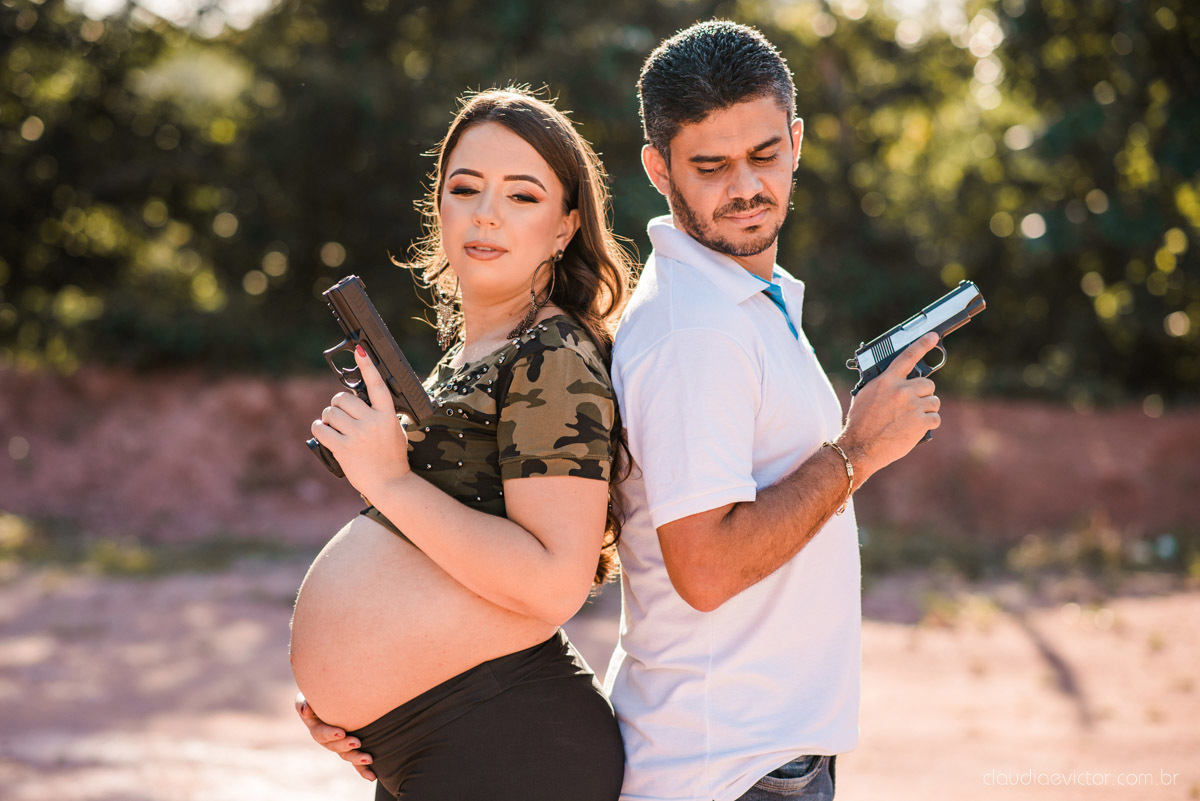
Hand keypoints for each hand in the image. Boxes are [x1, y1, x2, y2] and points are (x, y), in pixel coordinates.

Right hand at [295, 692, 375, 780]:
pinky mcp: (351, 748)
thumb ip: (305, 702)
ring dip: (357, 758)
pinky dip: (363, 769)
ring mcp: (339, 745)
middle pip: (334, 746)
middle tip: (357, 743)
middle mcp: (327, 739)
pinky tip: (372, 776)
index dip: (330, 734)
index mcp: (316, 727)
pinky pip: (356, 761)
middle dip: (345, 746)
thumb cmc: (320, 693)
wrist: (334, 696)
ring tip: (369, 759)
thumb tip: (305, 710)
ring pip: (346, 755)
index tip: (341, 732)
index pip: (321, 732)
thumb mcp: (309, 696)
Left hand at [310, 344, 410, 497]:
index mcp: (387, 416)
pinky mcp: (343, 448)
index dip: (367, 366)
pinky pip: (321, 429)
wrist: (390, 484)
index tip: (359, 349)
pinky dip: (319, 429)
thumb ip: (380, 415)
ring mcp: (358, 435)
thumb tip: (359, 402)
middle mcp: (372, 422)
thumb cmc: (392, 458)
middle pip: (343, 399)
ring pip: (330, 413)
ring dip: (327, 418)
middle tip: (340, 414)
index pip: (377, 385)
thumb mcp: (394, 431)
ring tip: (334, 427)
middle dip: (337, 405)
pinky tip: (324, 432)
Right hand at [840, 332, 941, 482]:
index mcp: (887, 380)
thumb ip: (882, 384)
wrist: (860, 446)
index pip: (908, 356)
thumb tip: (894, 380)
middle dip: (923, 394)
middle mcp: (902, 390)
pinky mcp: (920, 422)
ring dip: (927, 409)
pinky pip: (935, 418)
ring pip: (934, 402)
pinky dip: (929, 423)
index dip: (923, 344)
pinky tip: (917, 428)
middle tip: (914, 403)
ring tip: (913, 418)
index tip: (933, 337)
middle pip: (928, 384)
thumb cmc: (860, 423)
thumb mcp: (865, 395)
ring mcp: (913, 406)